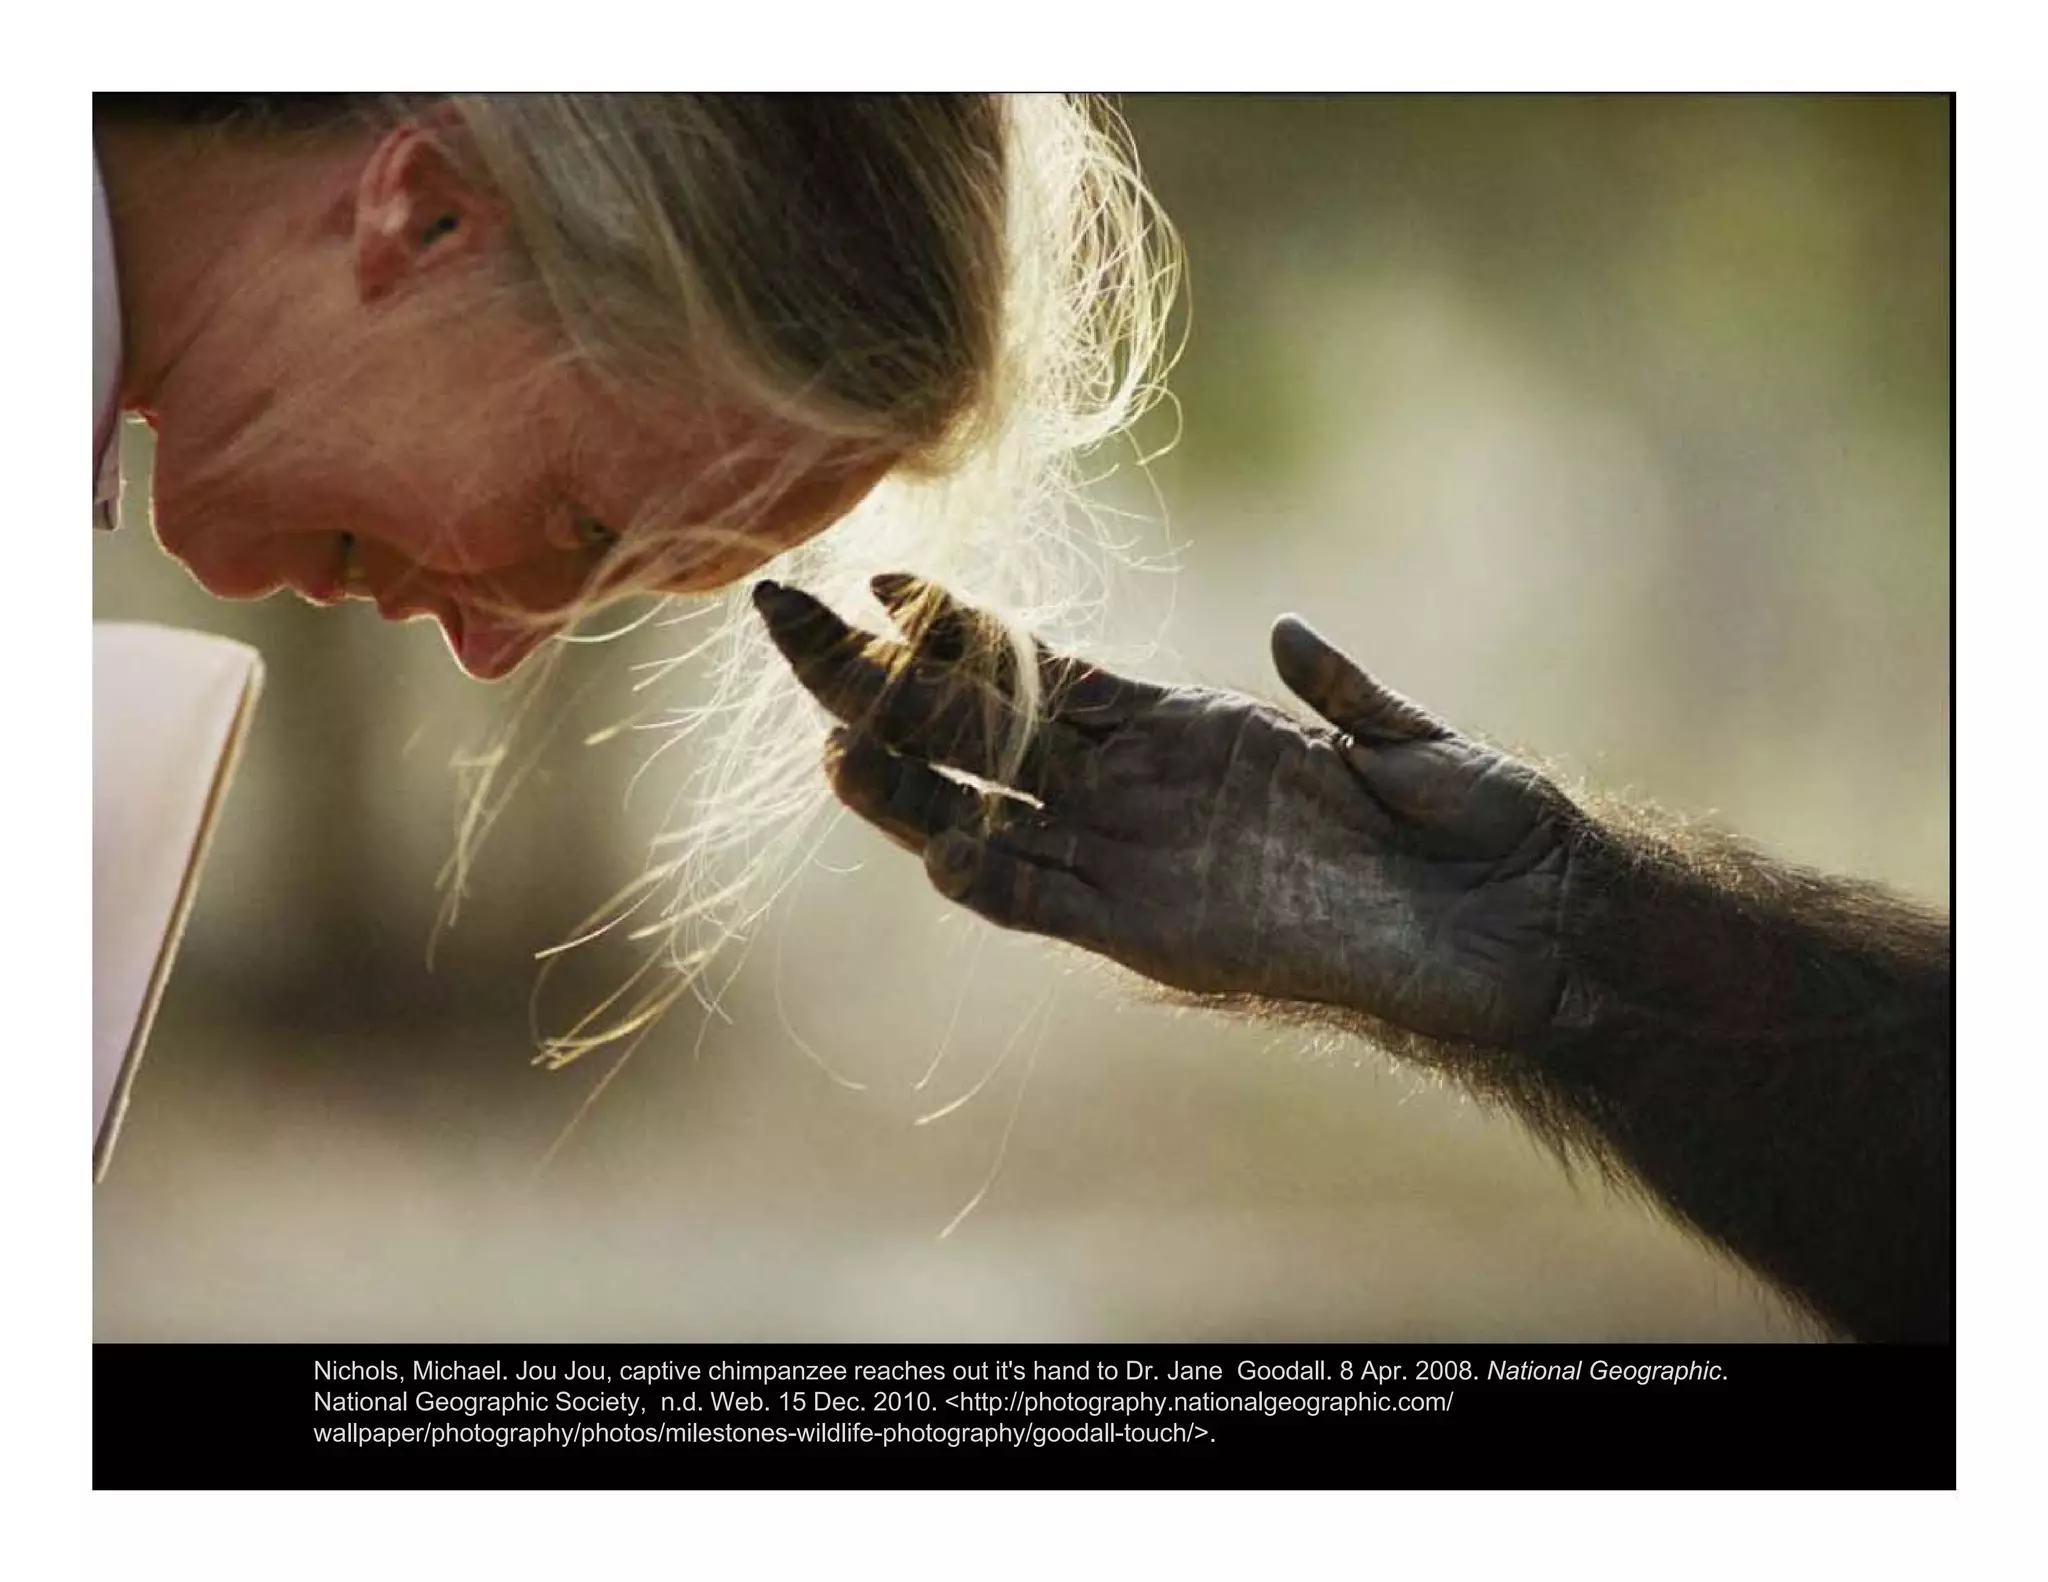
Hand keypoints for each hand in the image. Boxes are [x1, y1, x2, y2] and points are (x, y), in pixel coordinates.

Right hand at [753, 575, 1577, 1047]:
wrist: (1519, 929)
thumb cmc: (1471, 826)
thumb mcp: (1398, 740)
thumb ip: (1336, 690)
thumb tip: (1283, 636)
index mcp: (1180, 730)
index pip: (1036, 671)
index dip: (955, 628)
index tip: (880, 576)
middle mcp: (1137, 792)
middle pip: (976, 730)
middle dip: (877, 680)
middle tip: (784, 619)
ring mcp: (1139, 861)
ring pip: (988, 818)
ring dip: (910, 789)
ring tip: (828, 745)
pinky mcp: (1159, 932)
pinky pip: (1052, 906)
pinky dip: (995, 881)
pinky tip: (938, 851)